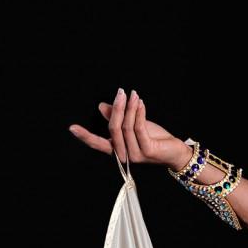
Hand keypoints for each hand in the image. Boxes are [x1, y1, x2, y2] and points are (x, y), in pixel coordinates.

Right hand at [69, 88, 191, 169]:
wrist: (175, 152)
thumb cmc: (155, 139)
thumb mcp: (134, 126)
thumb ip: (117, 118)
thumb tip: (101, 106)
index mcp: (117, 150)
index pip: (97, 144)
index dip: (85, 136)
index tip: (72, 127)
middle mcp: (124, 155)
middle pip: (113, 129)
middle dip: (116, 108)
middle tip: (120, 92)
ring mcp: (135, 155)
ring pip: (126, 127)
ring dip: (129, 108)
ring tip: (132, 94)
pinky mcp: (147, 151)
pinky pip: (139, 128)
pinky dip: (138, 113)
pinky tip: (140, 103)